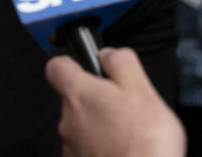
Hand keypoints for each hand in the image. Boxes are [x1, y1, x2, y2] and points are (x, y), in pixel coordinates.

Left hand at [45, 48, 184, 156]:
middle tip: (124, 106)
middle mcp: (67, 120)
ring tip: (127, 133)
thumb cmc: (144, 143)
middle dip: (96, 98)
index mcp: (78, 94)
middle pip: (74, 98)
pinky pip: (86, 149)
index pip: (56, 67)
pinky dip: (101, 147)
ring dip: (99, 125)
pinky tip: (122, 150)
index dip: (73, 63)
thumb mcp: (142, 89)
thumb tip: (107, 54)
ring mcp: (70, 146)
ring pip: (81, 125)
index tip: (89, 68)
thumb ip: (121, 62)